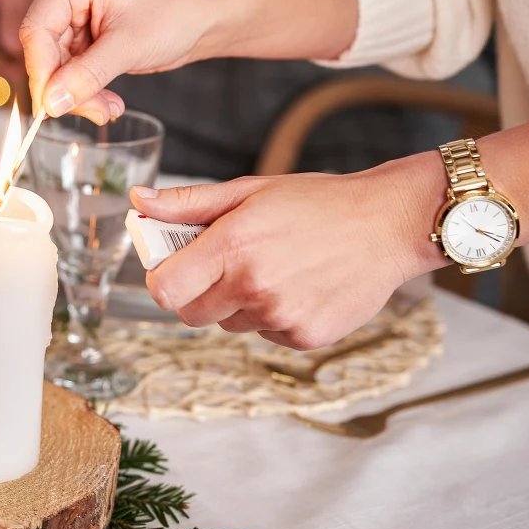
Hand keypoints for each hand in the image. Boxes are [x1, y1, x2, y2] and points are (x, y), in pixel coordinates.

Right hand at [19, 0, 214, 121]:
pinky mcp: (78, 31)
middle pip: (44, 50)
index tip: (52, 108)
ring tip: (110, 109)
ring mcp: (69, 10)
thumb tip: (51, 102)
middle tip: (96, 113)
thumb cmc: (175, 12)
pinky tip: (108, 101)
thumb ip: (86, 75)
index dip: (42, 73)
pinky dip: (85, 89)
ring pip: (55, 65)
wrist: (201, 15)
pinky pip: (68, 68)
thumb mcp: (130, 46)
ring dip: (78, 94)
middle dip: (66, 88)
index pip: (37, 30)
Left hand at [131, 159, 444, 349]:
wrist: (390, 223)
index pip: (165, 288)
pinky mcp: (305, 337)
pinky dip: (273, 315)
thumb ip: (188, 204)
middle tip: (227, 264)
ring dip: (239, 303)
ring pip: (230, 323)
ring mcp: (280, 315)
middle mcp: (253, 286)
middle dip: (198, 292)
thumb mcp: (250, 191)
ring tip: (274, 268)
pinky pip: (266, 333)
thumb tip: (137, 200)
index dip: (163, 279)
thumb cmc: (318, 201)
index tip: (174, 266)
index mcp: (232, 246)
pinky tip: (299, 285)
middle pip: (191, 313)